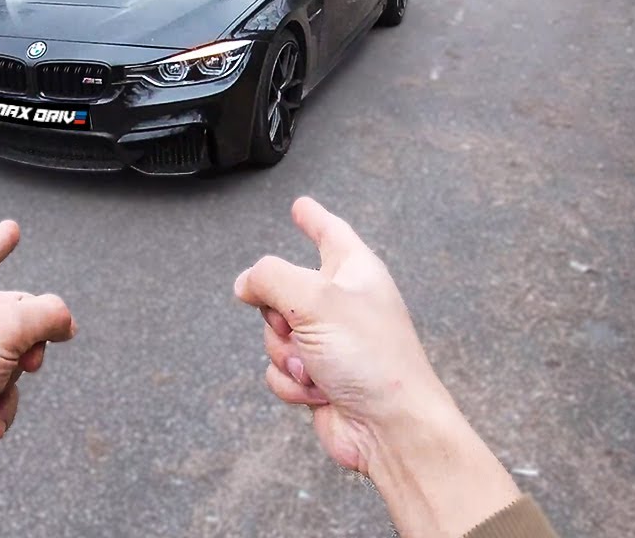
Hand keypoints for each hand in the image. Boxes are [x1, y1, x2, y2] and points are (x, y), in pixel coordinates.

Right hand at [235, 197, 518, 537]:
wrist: (389, 428)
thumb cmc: (371, 358)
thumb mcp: (314, 299)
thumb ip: (270, 278)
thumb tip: (245, 284)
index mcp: (355, 272)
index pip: (329, 232)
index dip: (312, 217)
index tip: (300, 205)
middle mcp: (343, 304)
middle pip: (281, 291)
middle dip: (278, 316)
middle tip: (299, 327)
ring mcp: (329, 343)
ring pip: (274, 335)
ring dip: (287, 355)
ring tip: (318, 367)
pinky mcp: (317, 377)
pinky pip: (279, 371)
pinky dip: (292, 383)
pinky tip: (319, 392)